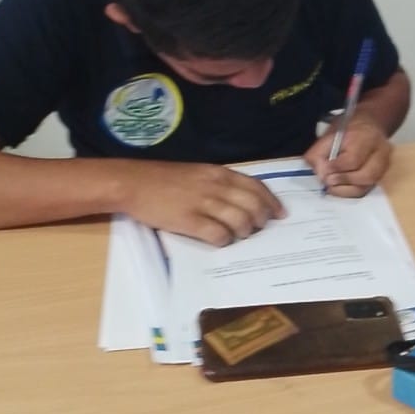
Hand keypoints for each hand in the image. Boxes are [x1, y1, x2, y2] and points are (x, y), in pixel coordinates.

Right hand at [120, 162, 285, 245]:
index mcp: (219, 173)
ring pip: (240, 220)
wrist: (134, 182)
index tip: (280, 214)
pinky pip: (217, 234)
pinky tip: (220, 241)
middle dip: (262, 220)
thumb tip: (243, 199)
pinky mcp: (189, 220)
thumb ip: (220, 183)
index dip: (272, 202)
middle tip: (259, 229)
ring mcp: (203, 203)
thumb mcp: (199, 172)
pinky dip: (224, 240)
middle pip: (253, 205)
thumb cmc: (165, 178)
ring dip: (244, 232)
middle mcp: (216, 186)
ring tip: (239, 236)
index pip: (256, 187)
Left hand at [304, 114, 391, 196]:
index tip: (323, 170)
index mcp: (367, 138)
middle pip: (366, 176)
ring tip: (331, 185)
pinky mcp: (381, 177)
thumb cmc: (347, 130)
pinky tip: (338, 188)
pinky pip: (365, 190)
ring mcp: (384, 166)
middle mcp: (381, 153)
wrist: (368, 126)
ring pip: (367, 186)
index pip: (354, 159)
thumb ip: (320, 153)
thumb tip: (321, 174)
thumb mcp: (329, 134)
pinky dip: (349, 192)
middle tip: (327, 180)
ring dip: (346, 190)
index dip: (337, 168)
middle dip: (343, 181)